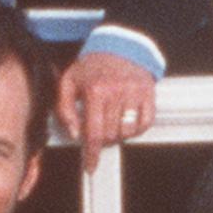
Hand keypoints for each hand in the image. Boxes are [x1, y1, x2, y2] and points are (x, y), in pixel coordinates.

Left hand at [58, 51, 155, 174]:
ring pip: (128, 131)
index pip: (93, 132)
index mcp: (95, 90)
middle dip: (103, 140)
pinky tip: (127, 121)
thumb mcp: (68, 82)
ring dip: (119, 134)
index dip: (92, 153)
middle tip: (99, 131)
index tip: (91, 165)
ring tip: (112, 123)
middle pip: (111, 135)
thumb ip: (64, 109)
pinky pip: (145, 123)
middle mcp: (116, 92)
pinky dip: (137, 129)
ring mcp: (135, 92)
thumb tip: (74, 133)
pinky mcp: (148, 93)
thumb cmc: (92, 67)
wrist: (118, 46)